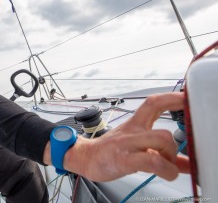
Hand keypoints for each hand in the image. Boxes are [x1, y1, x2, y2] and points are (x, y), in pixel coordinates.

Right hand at [44, 92, 189, 180]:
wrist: (85, 158)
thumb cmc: (110, 152)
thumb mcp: (138, 148)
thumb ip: (163, 154)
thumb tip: (187, 164)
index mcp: (135, 124)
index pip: (154, 103)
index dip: (172, 98)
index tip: (187, 98)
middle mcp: (133, 131)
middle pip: (163, 125)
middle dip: (177, 143)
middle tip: (175, 156)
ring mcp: (128, 144)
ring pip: (162, 140)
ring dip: (172, 158)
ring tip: (168, 167)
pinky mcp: (124, 159)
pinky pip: (152, 160)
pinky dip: (167, 169)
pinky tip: (166, 173)